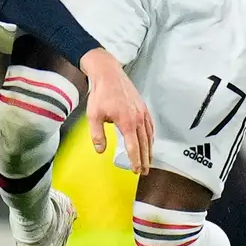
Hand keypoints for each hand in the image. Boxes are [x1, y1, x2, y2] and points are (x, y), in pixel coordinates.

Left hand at [79, 48, 153, 174]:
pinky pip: (150, 125)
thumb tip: (101, 150)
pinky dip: (151, 136)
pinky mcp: (143, 107)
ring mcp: (142, 112)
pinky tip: (150, 141)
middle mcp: (137, 118)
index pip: (133, 147)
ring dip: (150, 150)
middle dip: (145, 159)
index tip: (137, 171)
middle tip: (144, 171)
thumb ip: (97, 134)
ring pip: (149, 135)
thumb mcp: (93, 115)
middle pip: (144, 144)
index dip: (136, 160)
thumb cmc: (100, 94)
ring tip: (148, 161)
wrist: (109, 74)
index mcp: (126, 122)